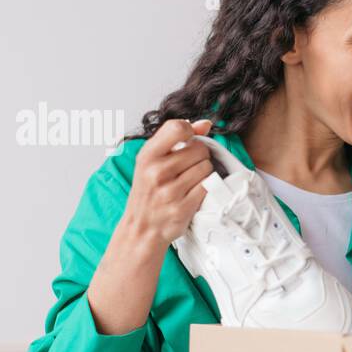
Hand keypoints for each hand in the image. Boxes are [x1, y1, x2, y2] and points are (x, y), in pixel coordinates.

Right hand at [121, 118, 215, 248]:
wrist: (142, 228)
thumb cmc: (149, 191)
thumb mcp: (152, 161)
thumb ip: (176, 139)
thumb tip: (205, 124)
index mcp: (147, 156)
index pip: (177, 128)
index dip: (190, 131)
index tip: (189, 140)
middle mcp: (156, 172)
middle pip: (200, 149)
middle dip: (200, 156)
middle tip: (190, 166)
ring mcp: (170, 191)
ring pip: (207, 168)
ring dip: (205, 173)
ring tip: (191, 180)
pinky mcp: (183, 208)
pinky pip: (208, 187)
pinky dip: (206, 188)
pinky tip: (194, 191)